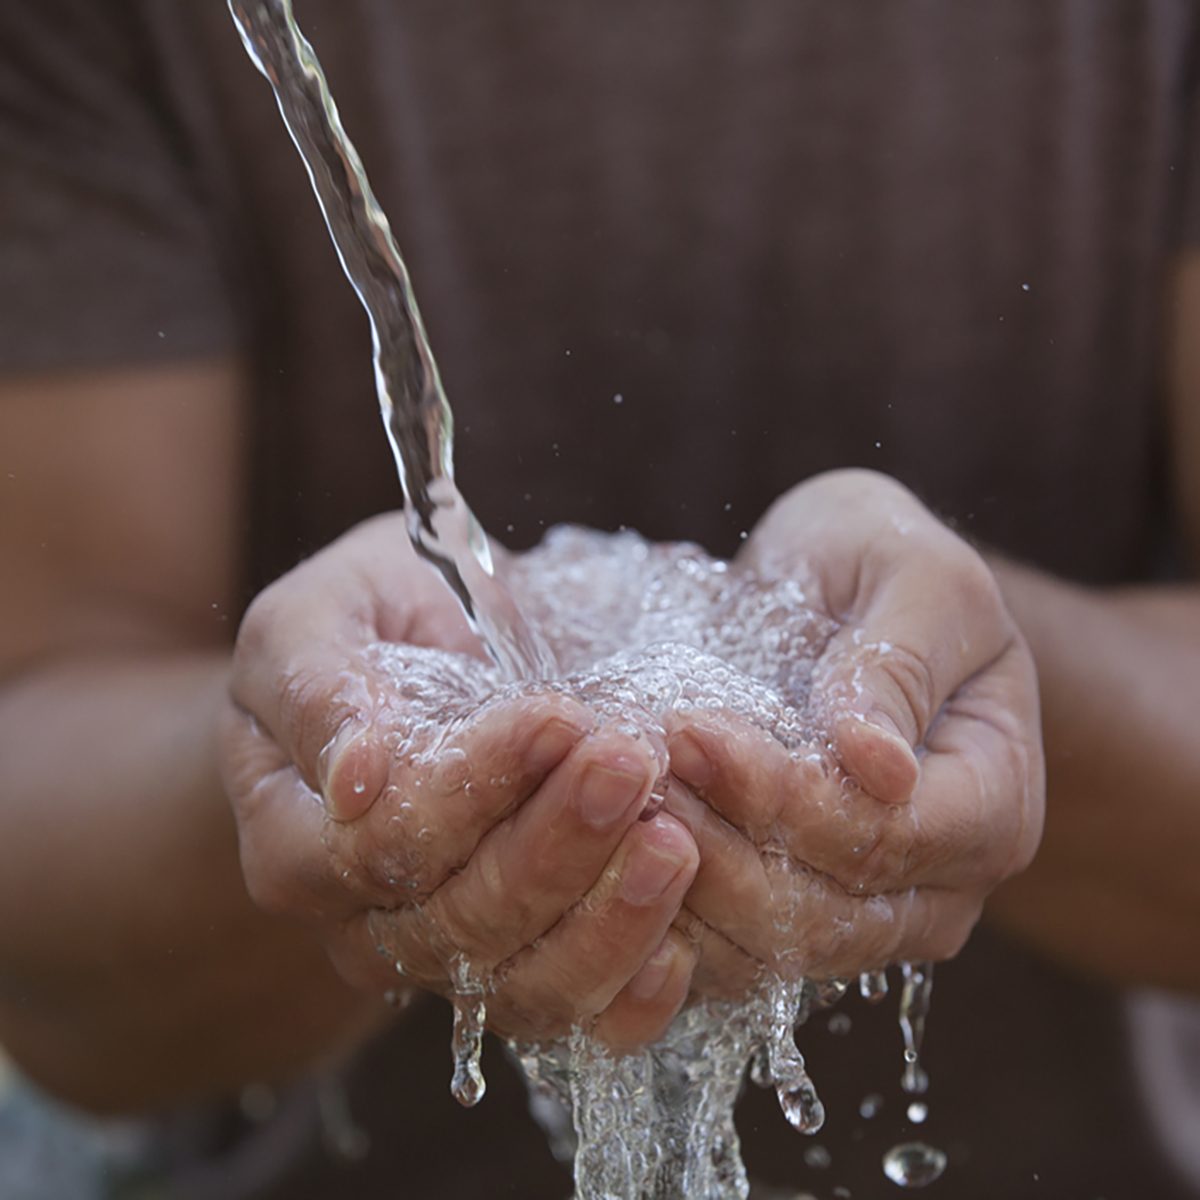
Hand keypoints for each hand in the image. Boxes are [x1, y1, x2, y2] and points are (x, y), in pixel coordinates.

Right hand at [222, 514, 699, 1049]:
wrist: (426, 653)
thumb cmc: (367, 623)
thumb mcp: (317, 618)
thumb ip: (318, 686)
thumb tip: (356, 778)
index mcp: (294, 838)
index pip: (382, 845)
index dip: (474, 790)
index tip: (556, 717)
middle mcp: (362, 920)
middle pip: (460, 919)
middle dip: (558, 843)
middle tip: (633, 762)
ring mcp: (444, 956)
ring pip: (522, 985)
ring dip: (608, 919)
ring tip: (675, 841)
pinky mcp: (518, 967)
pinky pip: (573, 1015)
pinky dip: (629, 995)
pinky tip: (679, 947)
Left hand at [663, 470, 1044, 983]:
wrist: (841, 588)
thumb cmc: (885, 564)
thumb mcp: (914, 578)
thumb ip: (899, 665)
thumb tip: (880, 766)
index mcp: (993, 806)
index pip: (887, 838)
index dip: (783, 797)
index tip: (690, 728)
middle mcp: (941, 888)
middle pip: (825, 915)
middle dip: (719, 847)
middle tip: (633, 771)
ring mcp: (868, 918)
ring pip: (768, 952)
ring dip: (681, 885)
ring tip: (615, 801)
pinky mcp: (795, 922)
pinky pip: (729, 955)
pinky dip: (667, 913)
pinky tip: (611, 849)